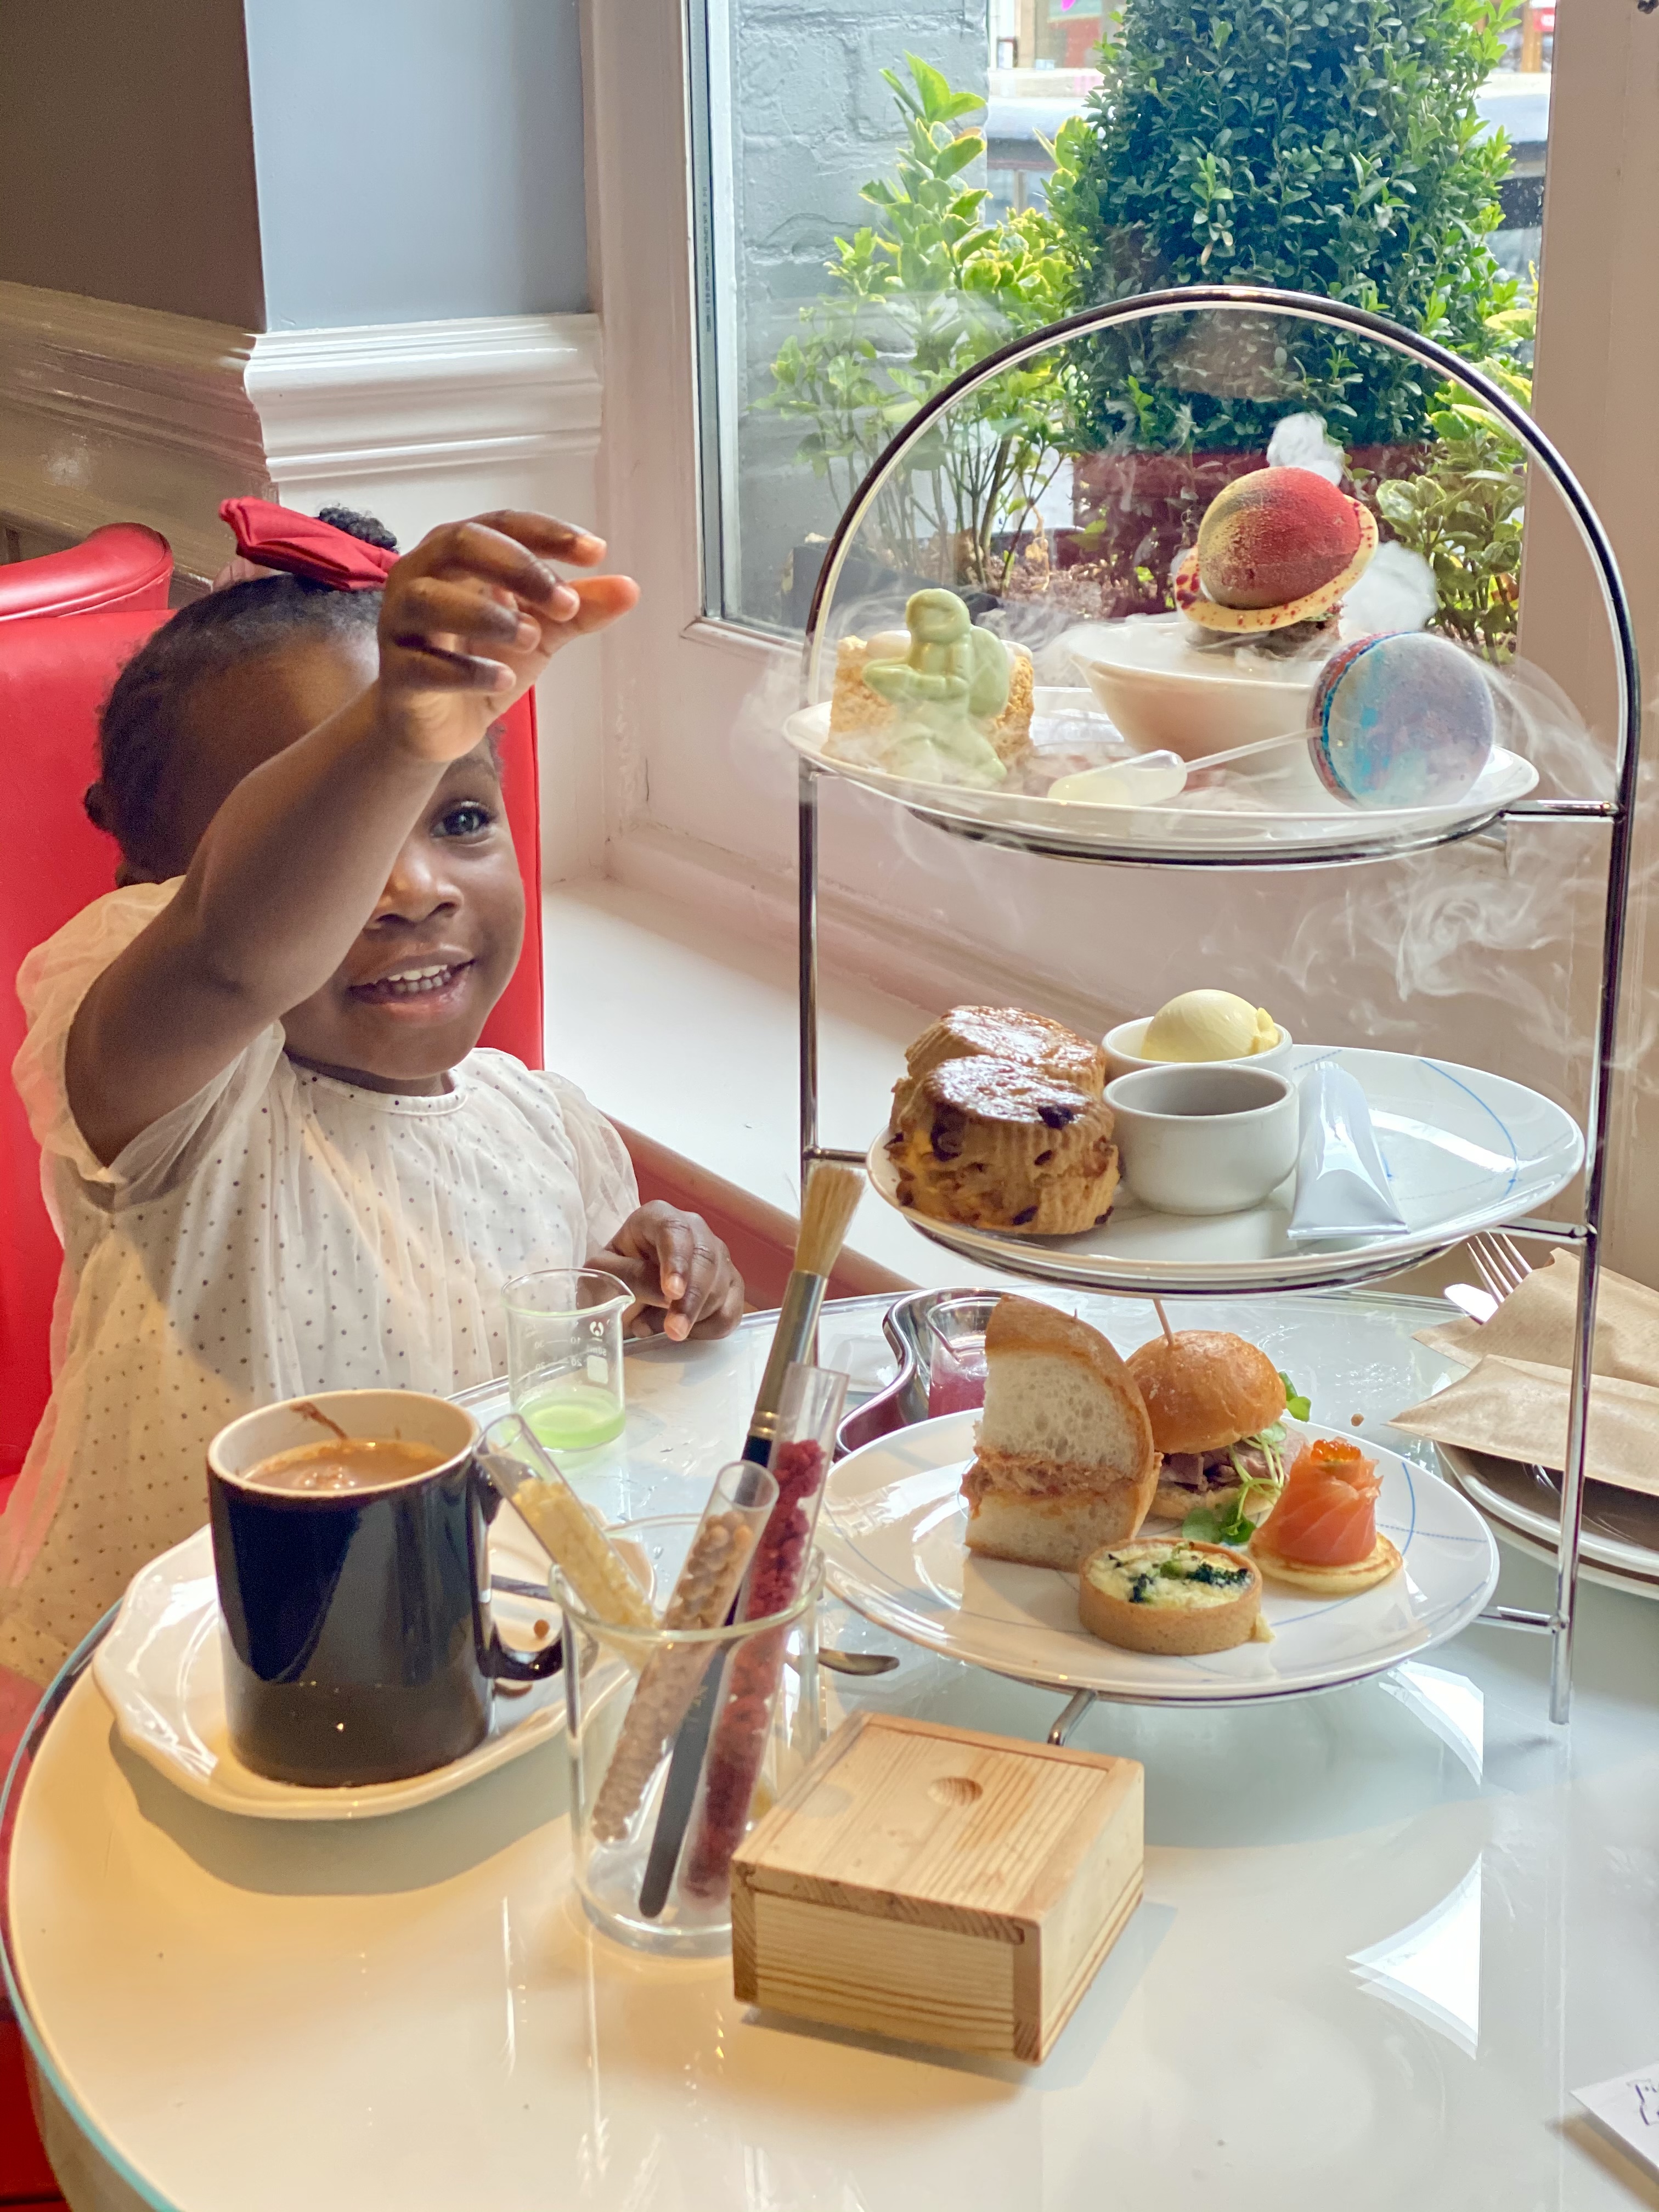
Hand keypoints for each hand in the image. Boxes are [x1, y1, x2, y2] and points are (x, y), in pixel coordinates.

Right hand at [376, 511, 638, 761]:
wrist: (438, 724)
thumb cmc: (482, 659)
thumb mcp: (541, 632)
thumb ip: (578, 610)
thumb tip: (629, 589)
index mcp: (458, 554)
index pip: (502, 524)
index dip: (548, 533)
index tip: (596, 552)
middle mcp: (421, 575)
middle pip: (461, 544)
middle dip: (518, 567)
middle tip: (565, 601)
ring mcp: (402, 624)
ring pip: (431, 600)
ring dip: (489, 615)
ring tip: (532, 638)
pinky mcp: (397, 674)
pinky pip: (425, 666)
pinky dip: (469, 672)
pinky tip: (504, 680)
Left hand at [597, 1205, 744, 1342]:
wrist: (620, 1299)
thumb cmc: (609, 1280)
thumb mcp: (605, 1277)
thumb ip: (632, 1278)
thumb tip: (668, 1295)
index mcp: (657, 1218)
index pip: (674, 1230)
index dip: (676, 1261)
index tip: (672, 1292)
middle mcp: (693, 1231)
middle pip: (705, 1258)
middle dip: (691, 1299)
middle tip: (675, 1330)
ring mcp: (716, 1257)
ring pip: (721, 1286)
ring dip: (693, 1317)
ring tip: (655, 1330)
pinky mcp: (728, 1285)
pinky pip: (731, 1311)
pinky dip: (710, 1329)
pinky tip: (685, 1332)